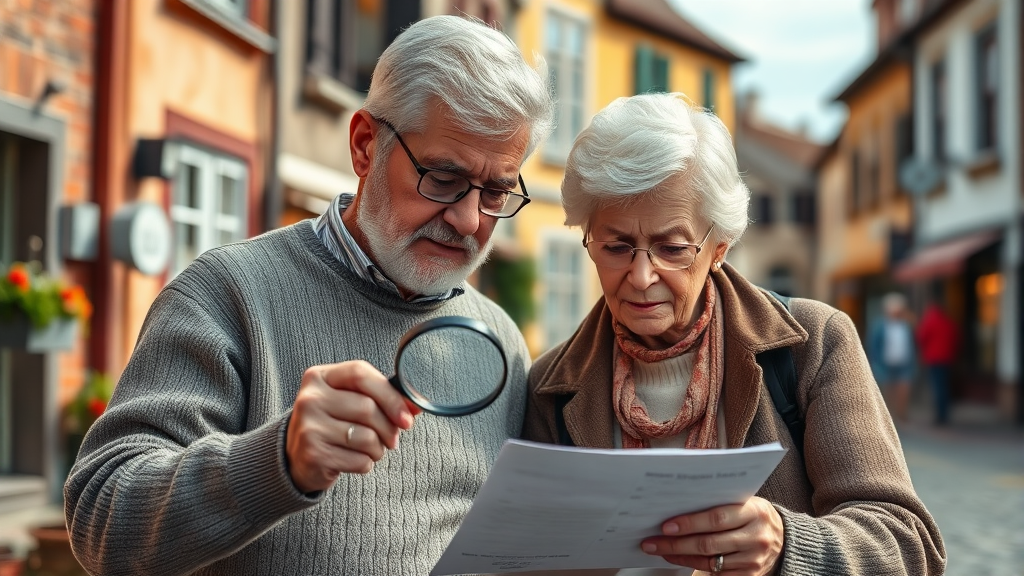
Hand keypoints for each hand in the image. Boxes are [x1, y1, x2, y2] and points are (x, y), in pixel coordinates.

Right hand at [286, 361, 418, 492]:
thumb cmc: (333, 424)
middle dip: (389, 428)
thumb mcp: (352, 403)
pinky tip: (355, 461)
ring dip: (378, 449)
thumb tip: (416, 404)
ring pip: (366, 437)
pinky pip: (358, 460)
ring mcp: (308, 426)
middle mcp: (310, 398)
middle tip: (392, 439)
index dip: (389, 395)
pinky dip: (366, 464)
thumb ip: (383, 398)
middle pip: (367, 407)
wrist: (297, 457)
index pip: (360, 373)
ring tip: (372, 450)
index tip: (407, 417)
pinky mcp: (313, 453)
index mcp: (319, 376)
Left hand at [640, 496, 783, 574]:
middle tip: (652, 541)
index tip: (665, 526)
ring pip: (709, 561)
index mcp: (754, 512)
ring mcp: (753, 559)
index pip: (716, 518)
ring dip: (680, 556)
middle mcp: (756, 537)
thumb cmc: (753, 515)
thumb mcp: (745, 502)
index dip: (689, 523)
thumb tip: (678, 504)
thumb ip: (719, 503)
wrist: (784, 538)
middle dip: (676, 543)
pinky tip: (678, 559)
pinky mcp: (750, 575)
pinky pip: (716, 574)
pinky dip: (693, 566)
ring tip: (660, 549)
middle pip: (709, 543)